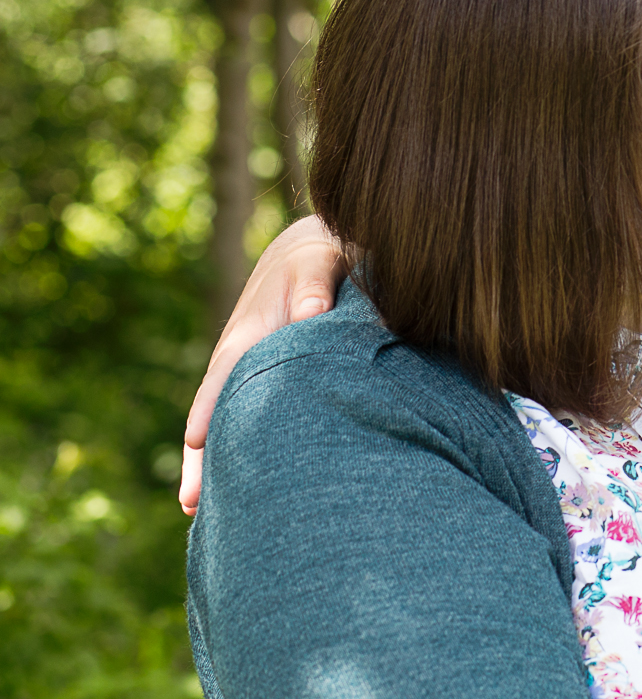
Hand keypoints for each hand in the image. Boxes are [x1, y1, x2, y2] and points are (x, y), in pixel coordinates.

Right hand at [178, 215, 347, 514]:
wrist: (311, 258)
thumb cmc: (318, 262)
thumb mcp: (317, 265)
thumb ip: (314, 288)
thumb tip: (311, 313)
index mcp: (247, 337)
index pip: (221, 381)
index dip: (208, 413)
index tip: (197, 445)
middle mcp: (240, 363)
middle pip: (212, 418)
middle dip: (200, 461)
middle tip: (191, 506)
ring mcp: (249, 377)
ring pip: (226, 428)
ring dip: (215, 466)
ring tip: (205, 516)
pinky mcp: (265, 385)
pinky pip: (247, 422)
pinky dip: (239, 451)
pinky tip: (244, 490)